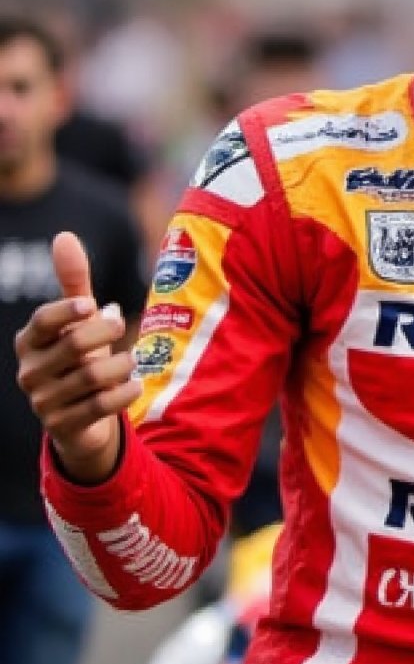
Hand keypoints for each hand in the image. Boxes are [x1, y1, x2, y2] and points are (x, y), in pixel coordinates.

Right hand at [14, 231, 140, 482]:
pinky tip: (135, 384)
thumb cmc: (78, 359)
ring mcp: (43, 402)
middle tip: (121, 325)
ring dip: (121, 365)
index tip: (93, 306)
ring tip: (131, 360)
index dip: (68, 311)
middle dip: (105, 334)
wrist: (80, 419)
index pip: (43, 321)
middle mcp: (29, 372)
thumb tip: (65, 236)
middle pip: (73, 346)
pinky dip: (124, 393)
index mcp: (28, 342)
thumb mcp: (77, 323)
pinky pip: (100, 407)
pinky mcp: (62, 427)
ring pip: (92, 377)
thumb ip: (73, 284)